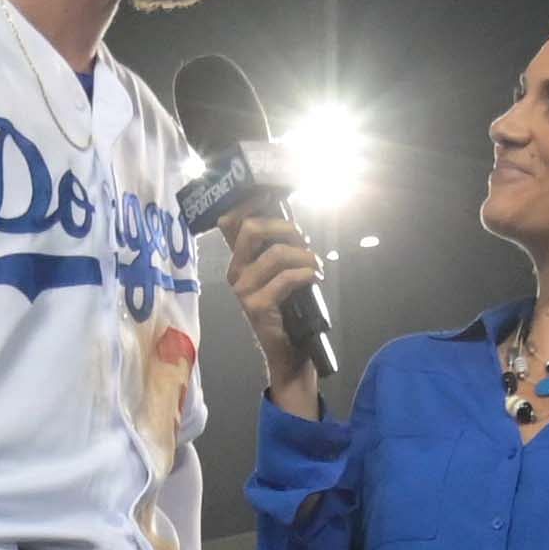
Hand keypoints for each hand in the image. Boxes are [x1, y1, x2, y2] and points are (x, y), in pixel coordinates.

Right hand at [218, 208, 328, 416]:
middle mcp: (235, 272)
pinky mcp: (256, 306)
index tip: (269, 196)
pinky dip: (306, 273)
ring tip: (317, 266)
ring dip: (305, 255)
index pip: (231, 222)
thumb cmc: (290, 311)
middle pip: (250, 228)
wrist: (291, 354)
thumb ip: (281, 249)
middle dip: (285, 227)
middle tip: (304, 241)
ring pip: (276, 253)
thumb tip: (294, 223)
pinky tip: (314, 278)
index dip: (248, 202)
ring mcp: (243, 290)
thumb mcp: (284, 274)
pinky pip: (286, 278)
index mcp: (240, 261)